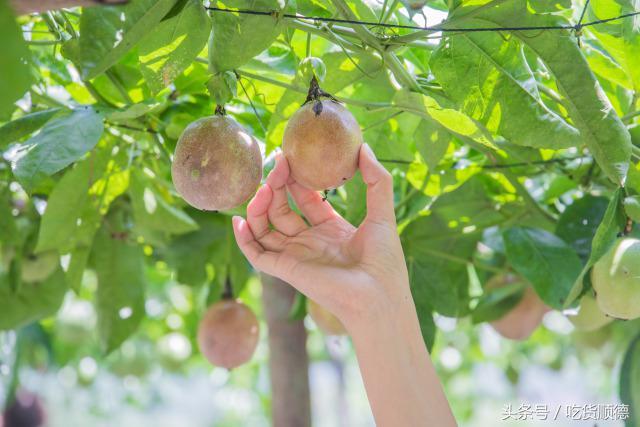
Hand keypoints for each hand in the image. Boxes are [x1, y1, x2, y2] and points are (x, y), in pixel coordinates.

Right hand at [232, 143, 411, 329]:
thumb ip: (376, 180)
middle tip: (276, 164)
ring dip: (259, 206)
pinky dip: (244, 239)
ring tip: (263, 186)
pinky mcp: (286, 269)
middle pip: (281, 209)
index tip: (287, 157)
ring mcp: (296, 256)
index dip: (294, 179)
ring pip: (265, 228)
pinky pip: (256, 254)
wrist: (378, 295)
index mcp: (331, 230)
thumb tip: (364, 147)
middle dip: (275, 185)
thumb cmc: (384, 260)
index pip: (304, 198)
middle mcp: (310, 242)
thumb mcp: (382, 212)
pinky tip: (239, 219)